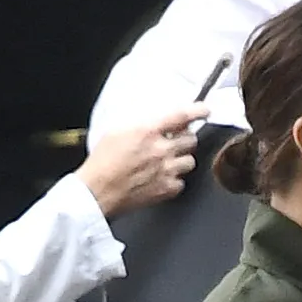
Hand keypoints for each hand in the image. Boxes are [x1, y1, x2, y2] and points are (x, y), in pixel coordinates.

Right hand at [76, 108, 204, 217]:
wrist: (97, 191)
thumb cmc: (102, 163)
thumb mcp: (117, 131)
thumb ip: (141, 126)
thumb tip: (158, 123)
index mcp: (148, 131)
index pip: (182, 116)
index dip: (197, 111)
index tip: (204, 110)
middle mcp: (161, 150)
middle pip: (191, 139)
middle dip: (185, 138)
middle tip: (175, 141)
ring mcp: (166, 171)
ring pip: (190, 161)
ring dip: (181, 159)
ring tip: (167, 161)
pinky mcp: (166, 189)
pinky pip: (181, 182)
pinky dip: (174, 180)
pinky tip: (161, 177)